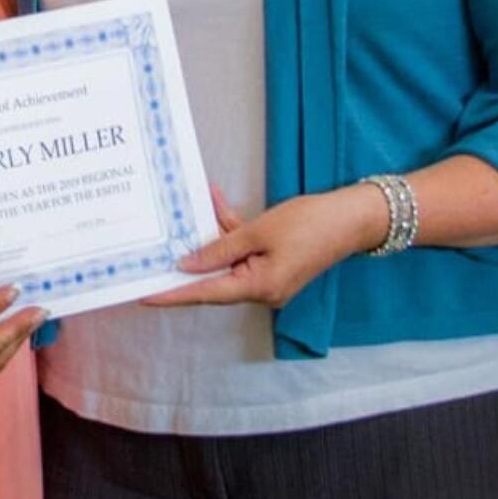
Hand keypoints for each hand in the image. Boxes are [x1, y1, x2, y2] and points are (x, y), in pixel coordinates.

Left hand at [145, 183, 386, 309]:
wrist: (353, 218)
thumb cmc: (311, 223)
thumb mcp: (260, 231)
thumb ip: (221, 247)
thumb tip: (188, 265)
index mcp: (258, 288)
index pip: (204, 293)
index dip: (172, 294)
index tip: (144, 295)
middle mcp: (262, 290)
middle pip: (214, 276)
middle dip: (190, 256)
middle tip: (154, 249)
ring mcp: (270, 278)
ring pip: (229, 259)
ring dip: (216, 233)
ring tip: (201, 204)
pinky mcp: (276, 264)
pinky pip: (245, 251)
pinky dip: (233, 231)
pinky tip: (221, 203)